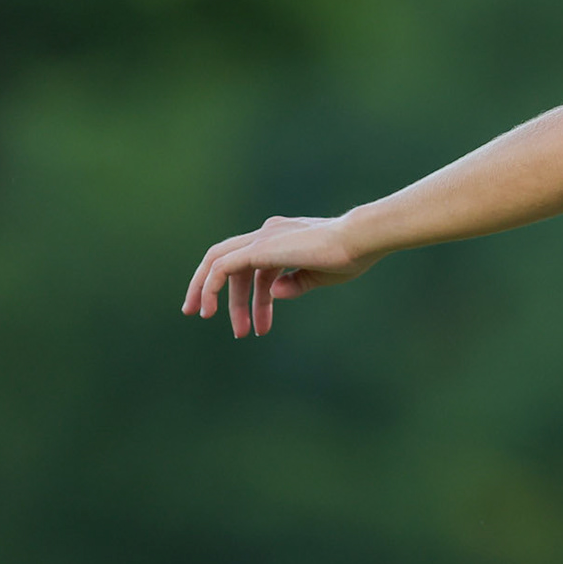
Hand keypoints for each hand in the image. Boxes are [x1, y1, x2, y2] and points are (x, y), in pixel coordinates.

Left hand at [181, 215, 374, 337]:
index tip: (258, 327)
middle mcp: (269, 232)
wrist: (360, 239)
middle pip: (235, 265)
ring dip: (206, 290)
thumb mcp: (319, 276)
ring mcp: (263, 237)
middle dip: (227, 297)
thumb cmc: (350, 256)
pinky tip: (210, 310)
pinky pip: (222, 267)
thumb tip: (274, 293)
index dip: (256, 299)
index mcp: (284, 237)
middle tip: (235, 331)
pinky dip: (209, 287)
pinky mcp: (259, 248)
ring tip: (202, 317)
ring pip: (218, 261)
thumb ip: (295, 283)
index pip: (259, 268)